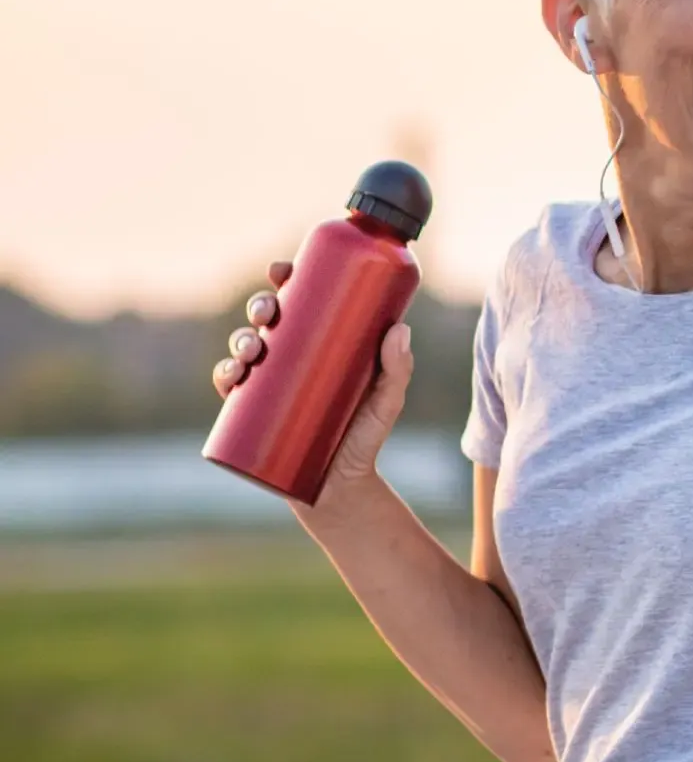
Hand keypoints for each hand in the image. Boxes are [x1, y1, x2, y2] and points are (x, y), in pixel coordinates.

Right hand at [211, 260, 415, 526]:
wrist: (340, 492)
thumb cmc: (365, 439)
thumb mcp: (387, 402)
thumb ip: (398, 369)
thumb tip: (400, 328)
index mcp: (321, 342)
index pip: (300, 300)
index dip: (285, 279)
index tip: (281, 270)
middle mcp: (291, 358)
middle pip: (268, 319)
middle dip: (260, 306)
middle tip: (269, 312)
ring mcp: (269, 385)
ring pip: (245, 348)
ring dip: (240, 338)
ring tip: (254, 348)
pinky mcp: (252, 414)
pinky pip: (230, 387)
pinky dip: (224, 375)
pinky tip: (231, 374)